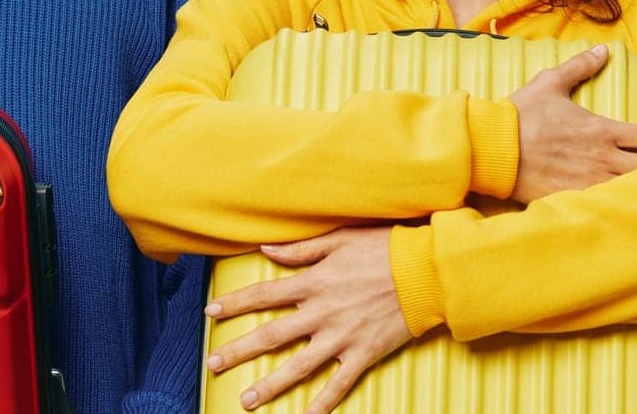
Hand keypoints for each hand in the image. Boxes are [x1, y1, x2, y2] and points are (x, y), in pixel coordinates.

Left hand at [205, 227, 411, 412]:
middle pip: (272, 335)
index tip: (210, 312)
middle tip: (212, 363)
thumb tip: (266, 249)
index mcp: (314, 282)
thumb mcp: (340, 239)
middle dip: (238, 350)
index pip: (264, 295)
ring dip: (269, 384)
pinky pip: (338, 384)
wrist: (426, 272)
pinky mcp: (363, 354)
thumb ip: (301, 249)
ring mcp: (342, 337)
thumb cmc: (384, 250)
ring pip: (298, 366)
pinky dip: (321, 403)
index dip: (234, 303)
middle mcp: (322, 313)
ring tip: (246, 400)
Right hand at [507, 44, 636, 202]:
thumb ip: (580, 66)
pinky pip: (608, 206)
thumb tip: (603, 50)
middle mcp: (603, 158)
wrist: (494, 147)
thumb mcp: (550, 83)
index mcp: (603, 130)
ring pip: (635, 190)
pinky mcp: (574, 198)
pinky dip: (619, 205)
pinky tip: (620, 205)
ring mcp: (590, 182)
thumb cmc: (522, 114)